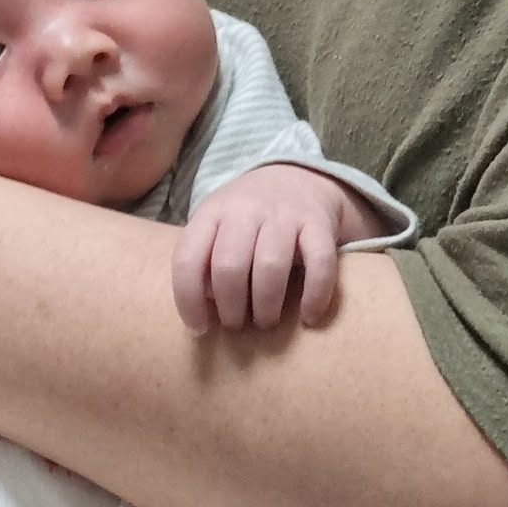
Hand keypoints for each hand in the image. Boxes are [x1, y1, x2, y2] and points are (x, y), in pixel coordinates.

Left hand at [172, 164, 368, 331]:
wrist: (297, 177)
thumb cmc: (246, 219)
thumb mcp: (215, 228)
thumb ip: (203, 262)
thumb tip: (202, 310)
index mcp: (212, 212)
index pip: (187, 258)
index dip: (188, 300)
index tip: (199, 329)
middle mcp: (246, 209)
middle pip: (229, 266)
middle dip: (231, 307)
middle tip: (236, 324)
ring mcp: (284, 214)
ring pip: (270, 267)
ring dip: (266, 306)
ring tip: (266, 321)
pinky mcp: (319, 223)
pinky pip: (319, 263)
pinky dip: (314, 295)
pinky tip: (308, 317)